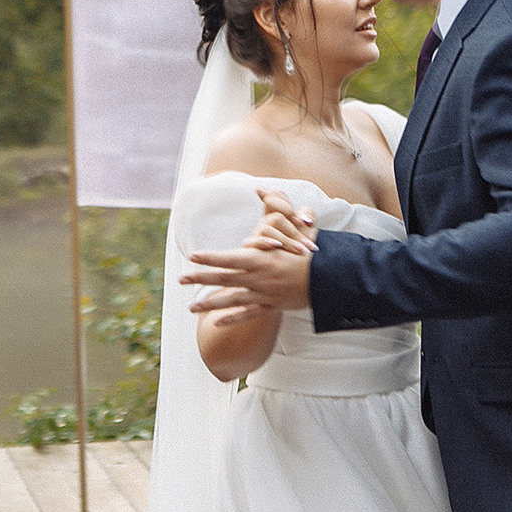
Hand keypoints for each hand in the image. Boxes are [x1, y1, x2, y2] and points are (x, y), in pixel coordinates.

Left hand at [184, 188, 316, 322]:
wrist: (331, 281)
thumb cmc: (314, 253)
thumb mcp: (299, 228)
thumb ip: (280, 208)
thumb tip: (262, 189)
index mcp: (263, 259)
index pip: (230, 258)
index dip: (210, 258)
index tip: (193, 256)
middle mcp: (259, 278)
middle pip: (224, 279)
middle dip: (200, 279)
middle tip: (181, 279)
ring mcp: (264, 295)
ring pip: (231, 300)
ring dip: (209, 304)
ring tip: (190, 308)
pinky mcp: (272, 306)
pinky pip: (248, 314)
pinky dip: (232, 318)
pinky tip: (217, 322)